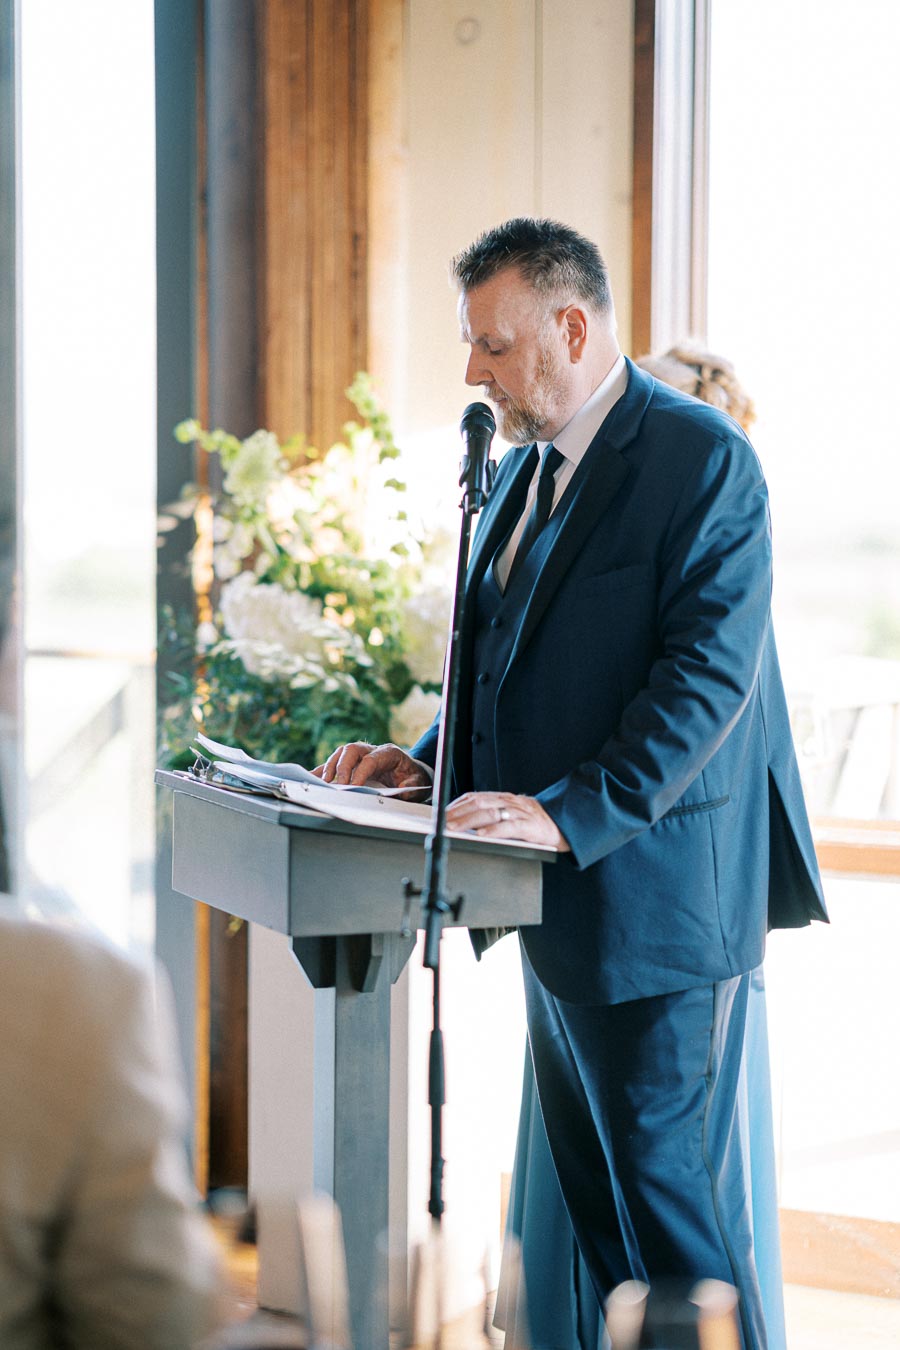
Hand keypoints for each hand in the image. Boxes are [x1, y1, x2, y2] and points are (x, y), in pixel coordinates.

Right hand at [314, 742, 432, 794]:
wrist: (411, 771)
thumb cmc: (412, 776)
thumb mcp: (417, 783)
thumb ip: (410, 788)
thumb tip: (400, 793)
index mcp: (389, 753)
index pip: (370, 760)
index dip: (360, 773)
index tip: (353, 787)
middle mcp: (372, 749)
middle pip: (351, 750)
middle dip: (342, 767)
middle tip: (337, 785)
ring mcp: (361, 753)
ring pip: (341, 753)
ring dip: (330, 767)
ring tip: (322, 782)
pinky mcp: (353, 761)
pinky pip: (335, 762)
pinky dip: (323, 769)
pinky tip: (313, 777)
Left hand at [446, 791, 569, 849]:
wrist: (564, 823)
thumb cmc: (534, 822)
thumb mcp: (511, 813)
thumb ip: (492, 815)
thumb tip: (465, 824)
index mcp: (503, 799)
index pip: (475, 797)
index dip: (456, 804)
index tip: (441, 812)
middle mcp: (509, 802)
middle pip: (479, 803)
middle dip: (458, 813)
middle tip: (441, 822)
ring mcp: (520, 813)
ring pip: (491, 812)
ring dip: (469, 821)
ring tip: (454, 828)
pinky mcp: (530, 826)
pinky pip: (510, 827)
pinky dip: (494, 830)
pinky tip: (482, 835)